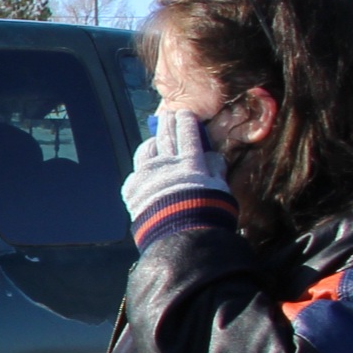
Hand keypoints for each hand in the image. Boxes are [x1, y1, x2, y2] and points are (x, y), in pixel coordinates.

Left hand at [123, 108, 235, 234]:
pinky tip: (143, 169)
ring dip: (151, 143)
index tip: (185, 114)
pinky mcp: (131, 190)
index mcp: (190, 163)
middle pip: (165, 137)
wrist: (179, 239)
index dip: (186, 122)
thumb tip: (213, 156)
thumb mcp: (221, 191)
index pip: (187, 134)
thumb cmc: (207, 215)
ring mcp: (146, 176)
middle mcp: (166, 164)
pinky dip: (141, 168)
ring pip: (146, 151)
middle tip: (167, 116)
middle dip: (167, 124)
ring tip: (154, 140)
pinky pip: (135, 172)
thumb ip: (216, 170)